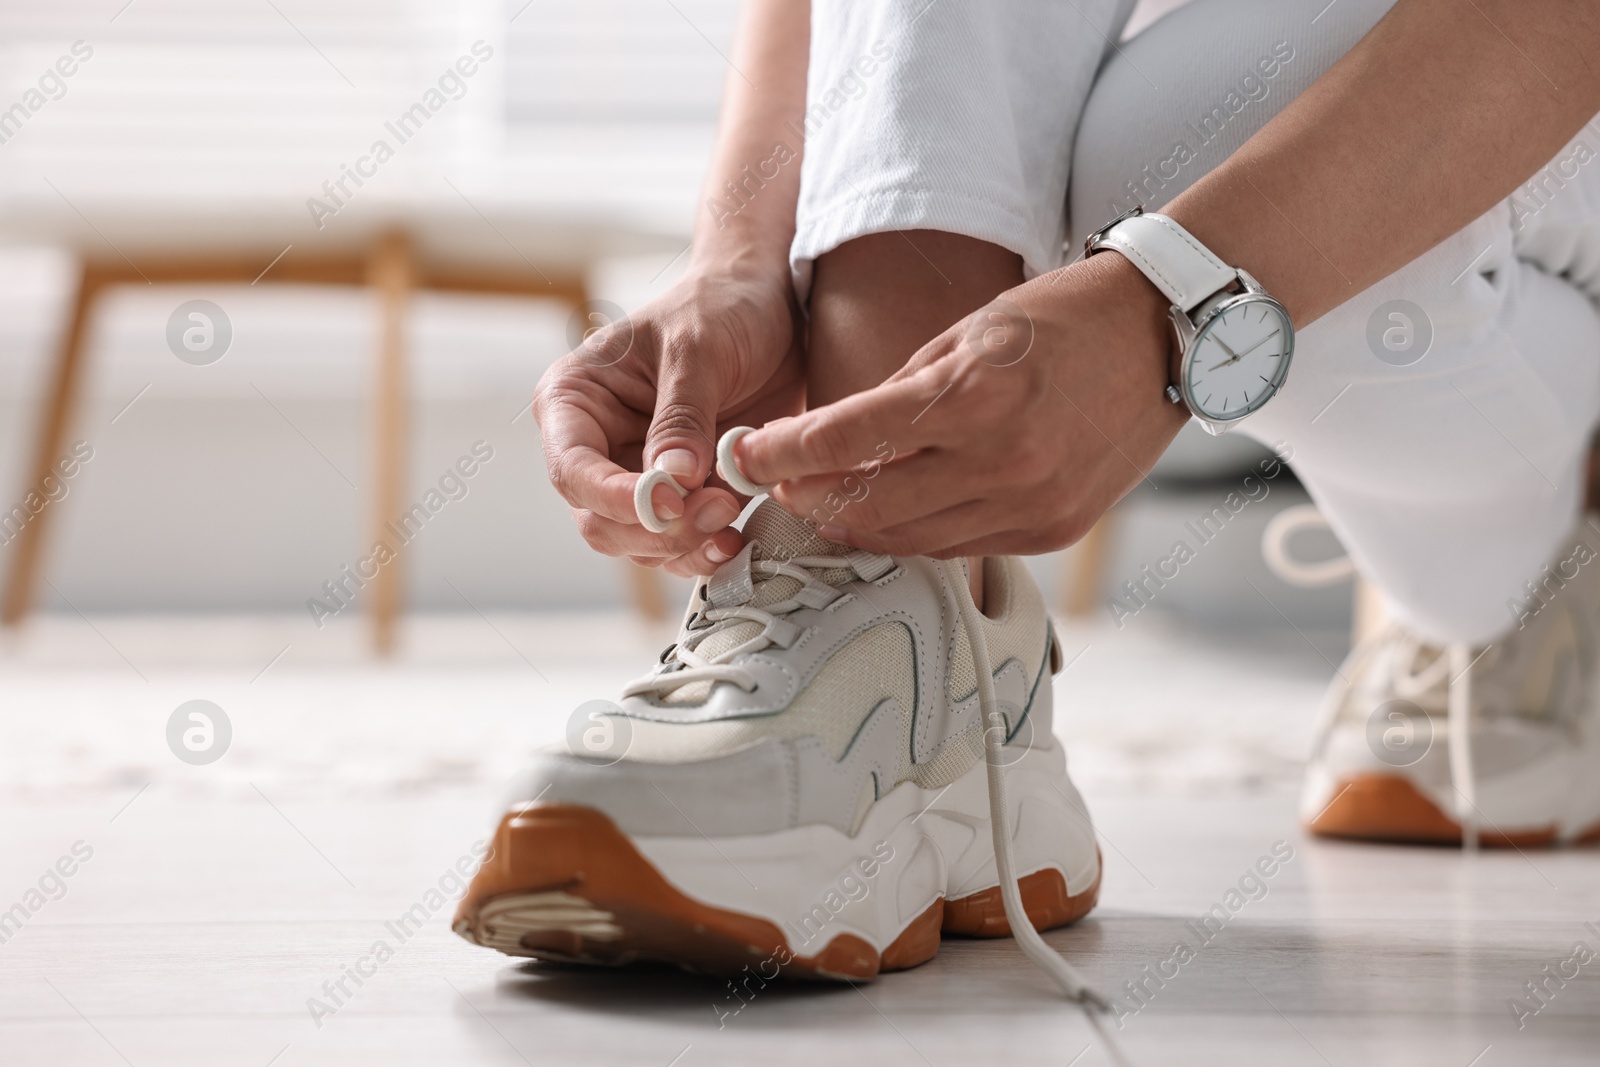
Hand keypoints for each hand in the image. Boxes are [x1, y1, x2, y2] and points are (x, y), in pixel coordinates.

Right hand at [533, 266, 803, 575]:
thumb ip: (683, 416)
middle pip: (600, 521)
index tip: (669, 503)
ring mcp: (638, 478)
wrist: (771, 307)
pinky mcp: (683, 498)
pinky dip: (707, 551)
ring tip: (734, 513)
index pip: (572, 469)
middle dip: (657, 528)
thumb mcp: (699, 348)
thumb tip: (672, 480)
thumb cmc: (721, 307)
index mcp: (575, 400)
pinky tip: (737, 539)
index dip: (614, 498)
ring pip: (640, 545)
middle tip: (718, 507)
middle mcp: (597, 447)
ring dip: (686, 544)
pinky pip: (681, 547)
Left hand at [732, 254, 1189, 557]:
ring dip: (858, 524)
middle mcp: (1003, 460)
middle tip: (778, 485)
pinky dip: (918, 532)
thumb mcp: (966, 334)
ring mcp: (1032, 504)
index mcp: (973, 395)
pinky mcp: (1053, 530)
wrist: (1161, 336)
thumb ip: (899, 395)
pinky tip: (893, 513)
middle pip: (869, 505)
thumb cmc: (1058, 318)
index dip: (782, 453)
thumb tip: (831, 444)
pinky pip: (962, 546)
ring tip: (826, 503)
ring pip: (912, 538)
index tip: (747, 454)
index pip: (846, 439)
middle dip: (809, 498)